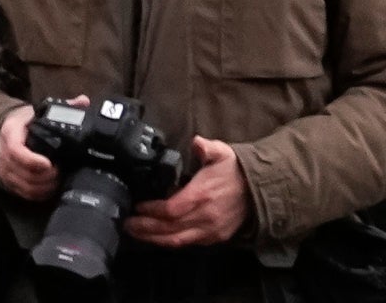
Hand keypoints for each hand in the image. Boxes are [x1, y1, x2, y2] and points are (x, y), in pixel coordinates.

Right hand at [0, 111, 59, 203]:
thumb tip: (84, 100)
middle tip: (62, 172)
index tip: (50, 164)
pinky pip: (25, 193)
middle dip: (46, 176)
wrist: (8, 132)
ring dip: (44, 186)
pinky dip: (40, 194)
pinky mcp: (9, 181)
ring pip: (25, 185)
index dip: (33, 161)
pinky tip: (52, 187)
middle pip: (24, 172)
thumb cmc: (28, 123)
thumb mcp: (40, 111)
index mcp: (11, 133)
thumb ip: (63, 107)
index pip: (16, 151)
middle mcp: (4, 152)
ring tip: (60, 179)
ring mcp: (6, 169)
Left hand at [124, 141, 251, 250]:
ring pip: (177, 240)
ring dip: (154, 238)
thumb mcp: (222, 152)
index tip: (137, 206)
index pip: (171, 209)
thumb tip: (197, 142)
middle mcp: (206, 217)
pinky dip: (170, 242)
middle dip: (146, 228)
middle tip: (127, 223)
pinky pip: (188, 244)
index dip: (151, 211)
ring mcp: (210, 230)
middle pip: (170, 228)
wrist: (259, 190)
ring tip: (136, 232)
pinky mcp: (215, 237)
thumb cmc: (236, 171)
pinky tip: (157, 237)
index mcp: (203, 196)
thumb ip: (207, 147)